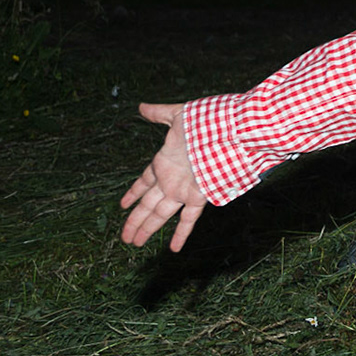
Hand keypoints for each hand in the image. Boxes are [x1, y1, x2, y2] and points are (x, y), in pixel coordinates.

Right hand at [120, 102, 207, 250]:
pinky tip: (173, 248)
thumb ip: (160, 114)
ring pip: (161, 214)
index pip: (144, 182)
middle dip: (135, 220)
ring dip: (147, 229)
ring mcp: (184, 190)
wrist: (233, 131)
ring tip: (134, 243)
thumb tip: (140, 106)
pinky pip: (188, 219)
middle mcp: (172, 179)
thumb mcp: (178, 115)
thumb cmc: (207, 121)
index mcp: (164, 162)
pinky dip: (181, 234)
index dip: (133, 193)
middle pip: (148, 204)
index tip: (123, 205)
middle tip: (124, 236)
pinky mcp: (199, 196)